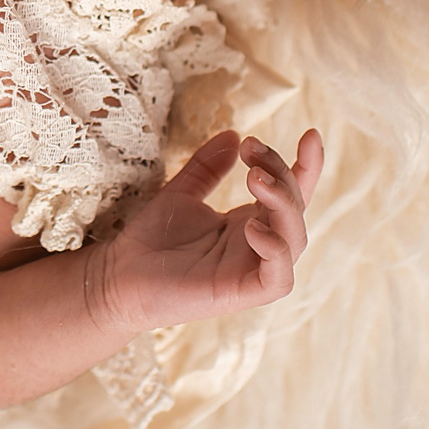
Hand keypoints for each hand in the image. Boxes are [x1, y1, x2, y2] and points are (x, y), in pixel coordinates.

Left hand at [85, 129, 325, 335]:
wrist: (116, 275)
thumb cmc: (149, 239)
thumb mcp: (181, 192)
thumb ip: (208, 167)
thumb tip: (234, 135)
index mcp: (249, 222)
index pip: (291, 194)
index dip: (307, 167)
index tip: (311, 134)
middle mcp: (257, 245)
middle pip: (294, 207)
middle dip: (282, 172)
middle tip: (252, 148)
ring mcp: (252, 270)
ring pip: (294, 239)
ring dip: (284, 203)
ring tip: (255, 178)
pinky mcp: (243, 294)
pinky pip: (278, 278)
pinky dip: (275, 250)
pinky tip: (252, 226)